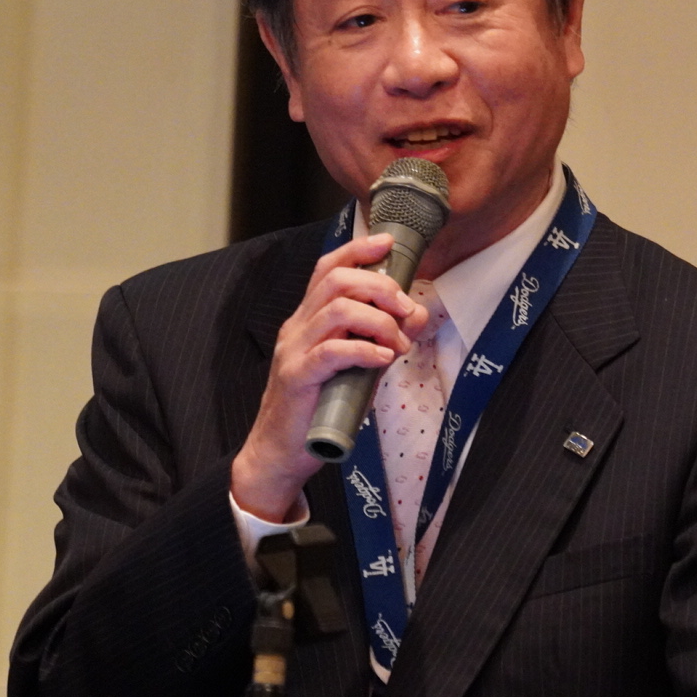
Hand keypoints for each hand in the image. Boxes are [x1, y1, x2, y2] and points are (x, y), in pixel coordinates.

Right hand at [231, 232, 429, 521]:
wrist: (279, 453)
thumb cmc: (318, 410)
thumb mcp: (358, 368)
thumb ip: (383, 339)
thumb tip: (417, 315)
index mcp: (308, 320)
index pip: (328, 269)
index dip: (358, 250)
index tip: (388, 243)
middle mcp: (297, 328)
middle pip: (335, 281)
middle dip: (379, 286)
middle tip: (405, 307)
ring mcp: (293, 351)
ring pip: (336, 311)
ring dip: (377, 320)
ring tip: (396, 342)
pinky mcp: (297, 378)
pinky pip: (332, 352)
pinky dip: (364, 350)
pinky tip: (383, 358)